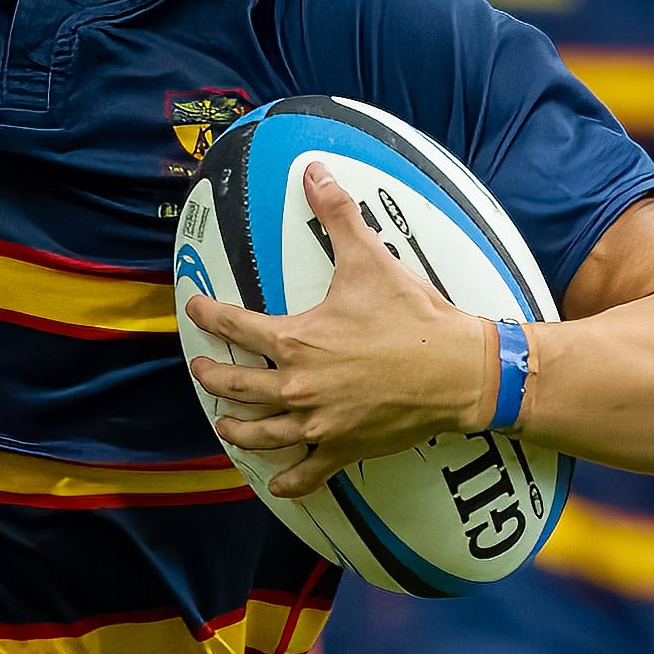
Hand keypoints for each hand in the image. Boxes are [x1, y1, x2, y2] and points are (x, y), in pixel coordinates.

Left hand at [177, 158, 501, 496]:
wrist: (459, 370)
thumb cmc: (414, 318)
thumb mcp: (370, 259)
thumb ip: (337, 214)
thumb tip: (315, 171)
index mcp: (294, 341)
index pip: (233, 325)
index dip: (207, 315)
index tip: (194, 309)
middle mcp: (296, 387)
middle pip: (234, 386)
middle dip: (212, 377)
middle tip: (203, 370)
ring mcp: (317, 423)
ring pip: (259, 433)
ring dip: (236, 428)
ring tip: (226, 423)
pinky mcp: (343, 448)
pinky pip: (306, 474)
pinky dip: (288, 480)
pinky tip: (277, 482)